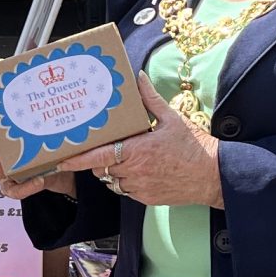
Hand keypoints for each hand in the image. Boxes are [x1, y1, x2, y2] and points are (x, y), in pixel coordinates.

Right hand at [0, 106, 72, 201]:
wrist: (63, 165)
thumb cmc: (48, 141)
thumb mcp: (44, 126)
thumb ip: (42, 117)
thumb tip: (49, 101)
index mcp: (1, 133)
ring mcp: (5, 170)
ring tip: (8, 167)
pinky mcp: (16, 185)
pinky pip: (13, 190)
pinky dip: (24, 187)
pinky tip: (38, 180)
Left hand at [59, 81, 223, 208]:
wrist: (213, 175)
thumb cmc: (194, 147)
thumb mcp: (172, 118)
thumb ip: (150, 98)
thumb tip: (138, 77)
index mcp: (136, 151)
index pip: (98, 157)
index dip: (77, 159)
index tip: (62, 159)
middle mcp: (134, 172)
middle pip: (102, 168)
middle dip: (100, 159)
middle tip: (107, 148)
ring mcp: (139, 188)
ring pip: (112, 181)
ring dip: (113, 171)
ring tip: (126, 158)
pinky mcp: (146, 199)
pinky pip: (126, 191)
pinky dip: (127, 181)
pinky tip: (141, 170)